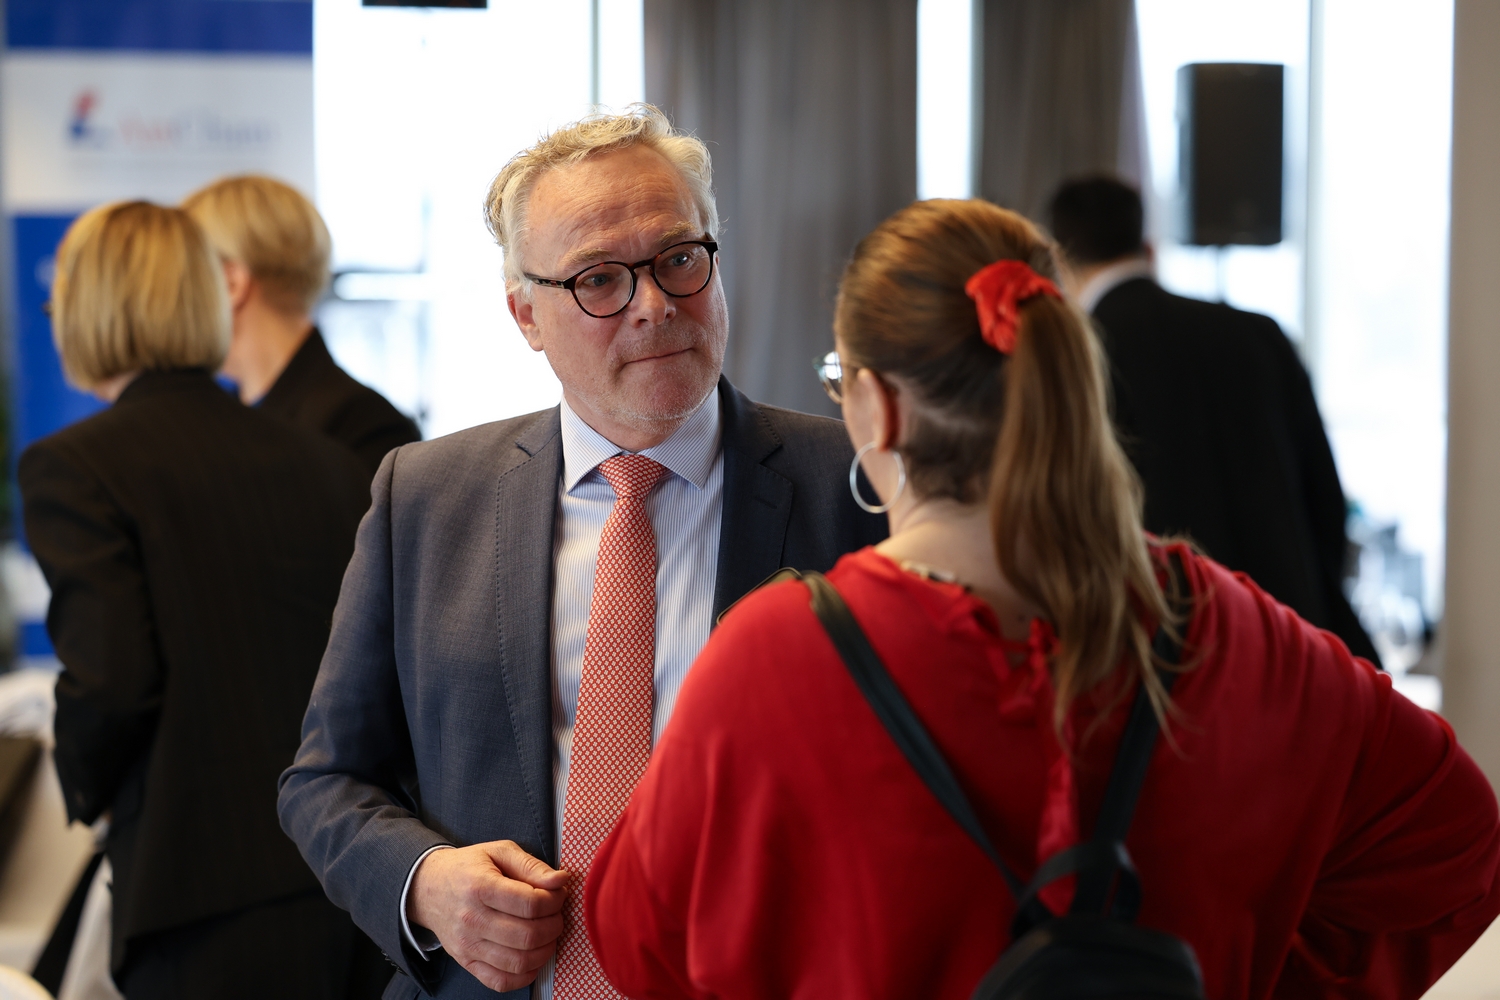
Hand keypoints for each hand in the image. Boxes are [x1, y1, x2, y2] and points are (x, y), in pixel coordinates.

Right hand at [408, 840, 569, 991]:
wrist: (428, 887)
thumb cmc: (468, 868)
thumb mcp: (499, 852)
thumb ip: (532, 866)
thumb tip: (560, 880)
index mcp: (480, 887)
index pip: (530, 904)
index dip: (555, 901)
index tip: (558, 894)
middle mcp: (471, 919)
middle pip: (528, 935)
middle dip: (555, 926)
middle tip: (556, 914)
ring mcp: (467, 945)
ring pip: (518, 962)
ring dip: (545, 950)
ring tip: (547, 934)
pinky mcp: (466, 962)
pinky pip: (500, 981)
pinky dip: (524, 975)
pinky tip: (532, 957)